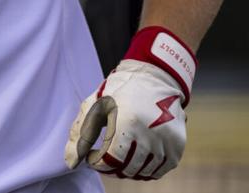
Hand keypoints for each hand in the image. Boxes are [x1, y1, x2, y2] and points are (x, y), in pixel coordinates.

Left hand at [64, 27, 195, 180]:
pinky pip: (159, 170)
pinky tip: (135, 158)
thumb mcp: (95, 106)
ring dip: (127, 169)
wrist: (154, 76)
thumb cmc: (119, 90)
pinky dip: (146, 170)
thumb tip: (71, 163)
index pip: (109, 161)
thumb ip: (80, 135)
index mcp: (127, 122)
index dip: (96, 163)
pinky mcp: (177, 145)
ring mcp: (166, 141)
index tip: (92, 156)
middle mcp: (150, 134)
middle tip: (104, 157)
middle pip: (126, 169)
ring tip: (118, 157)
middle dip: (110, 167)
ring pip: (142, 172)